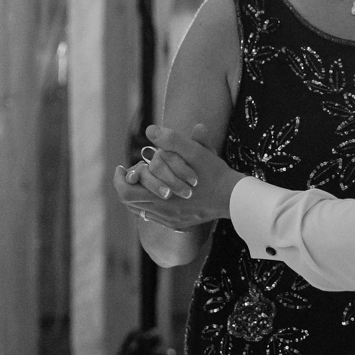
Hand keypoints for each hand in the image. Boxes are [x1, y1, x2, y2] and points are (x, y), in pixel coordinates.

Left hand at [114, 124, 243, 226]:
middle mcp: (162, 213)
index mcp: (161, 197)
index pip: (126, 192)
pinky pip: (154, 217)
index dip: (119, 179)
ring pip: (141, 211)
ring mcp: (170, 220)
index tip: (122, 167)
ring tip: (141, 182)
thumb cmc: (215, 174)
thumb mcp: (196, 152)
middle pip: (130, 203)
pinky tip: (156, 193)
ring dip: (137, 196)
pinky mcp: (178, 224)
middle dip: (126, 186)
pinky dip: (149, 205)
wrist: (234, 197)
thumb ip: (173, 140)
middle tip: (128, 173)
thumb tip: (151, 130)